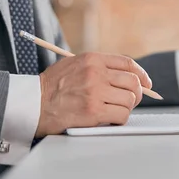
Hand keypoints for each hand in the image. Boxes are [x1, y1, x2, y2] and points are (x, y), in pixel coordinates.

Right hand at [35, 53, 151, 137]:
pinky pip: (121, 115)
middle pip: (133, 82)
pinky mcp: (93, 111)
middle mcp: (95, 73)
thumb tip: (128, 77)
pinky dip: (120, 119)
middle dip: (136, 94)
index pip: (128, 63)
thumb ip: (98, 68)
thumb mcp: (74, 65)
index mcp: (92, 59)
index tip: (146, 83)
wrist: (32, 104)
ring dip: (125, 108)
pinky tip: (110, 119)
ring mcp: (94, 92)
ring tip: (114, 111)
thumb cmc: (53, 87)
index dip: (141, 74)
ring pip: (129, 100)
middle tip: (130, 101)